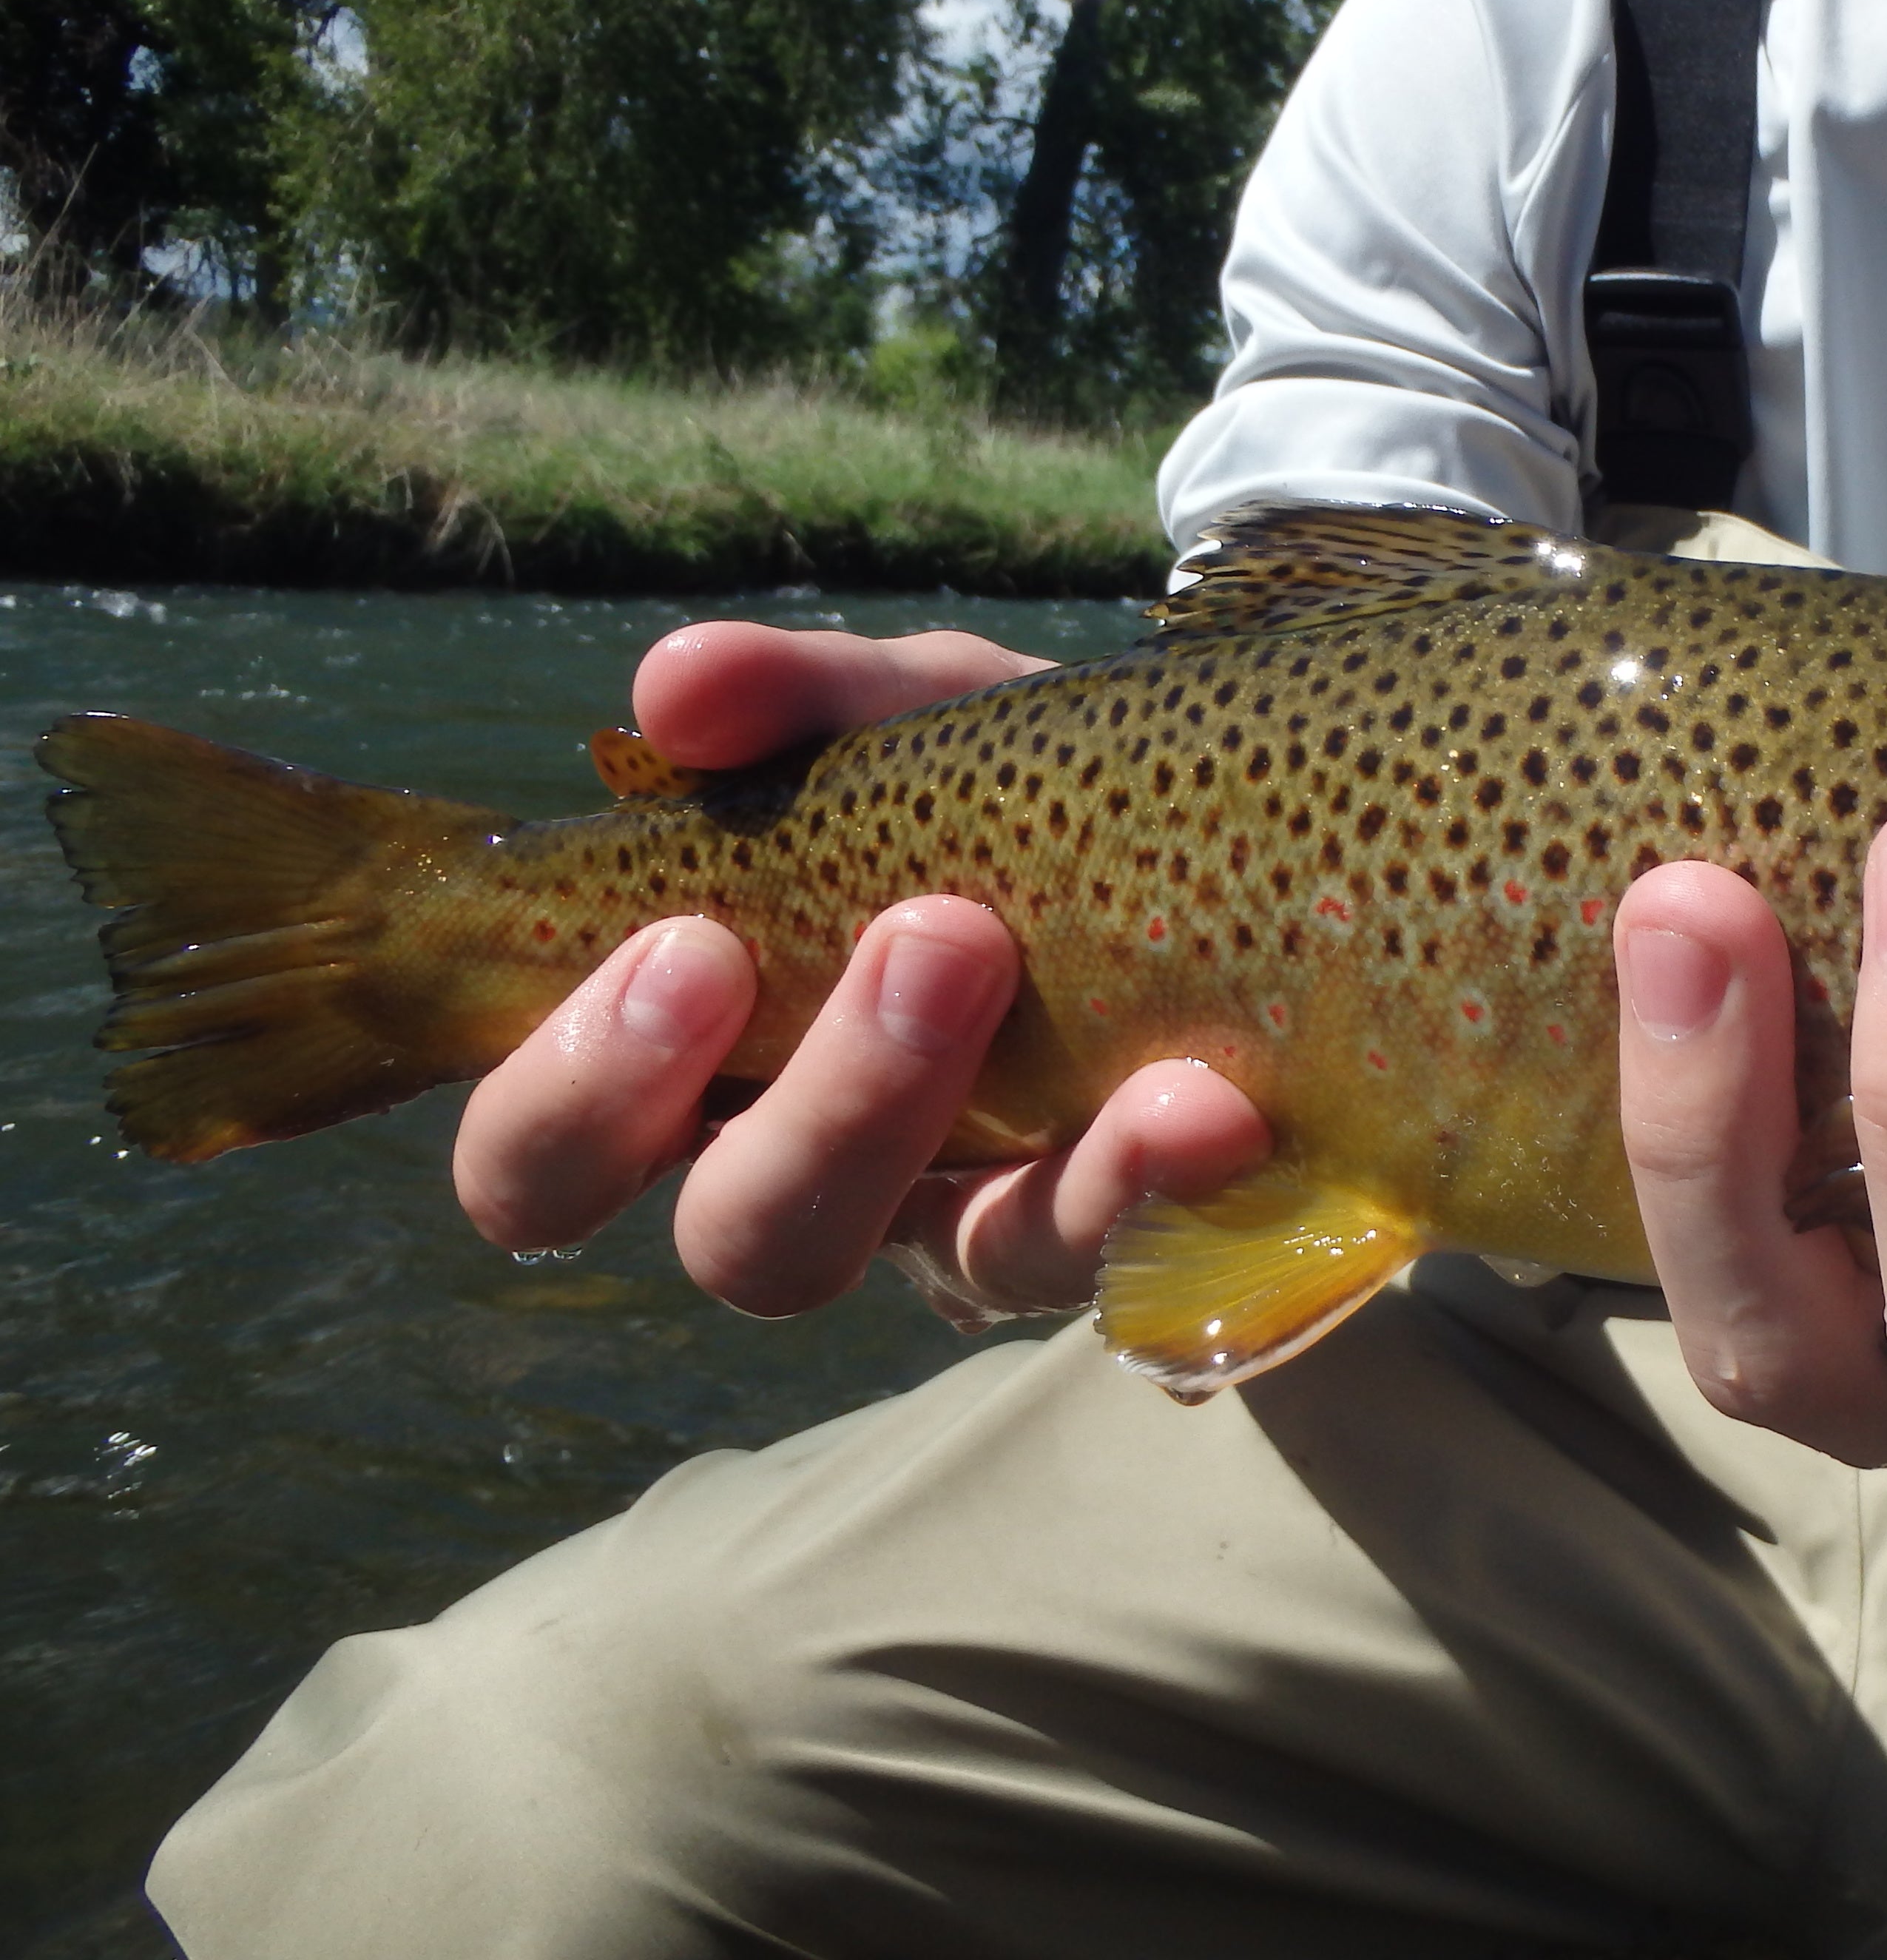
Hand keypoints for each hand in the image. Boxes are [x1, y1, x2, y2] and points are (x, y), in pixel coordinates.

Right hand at [452, 622, 1265, 1316]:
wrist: (1267, 860)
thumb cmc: (1031, 798)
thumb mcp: (927, 720)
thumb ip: (805, 701)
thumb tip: (678, 691)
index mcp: (718, 1070)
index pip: (547, 1149)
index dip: (574, 1083)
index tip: (686, 941)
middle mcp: (838, 1177)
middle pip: (740, 1244)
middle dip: (805, 1112)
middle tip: (910, 940)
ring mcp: (993, 1227)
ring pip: (956, 1269)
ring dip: (961, 1128)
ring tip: (1001, 957)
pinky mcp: (1136, 1247)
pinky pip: (1125, 1262)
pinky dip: (1149, 1180)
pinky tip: (1206, 1103)